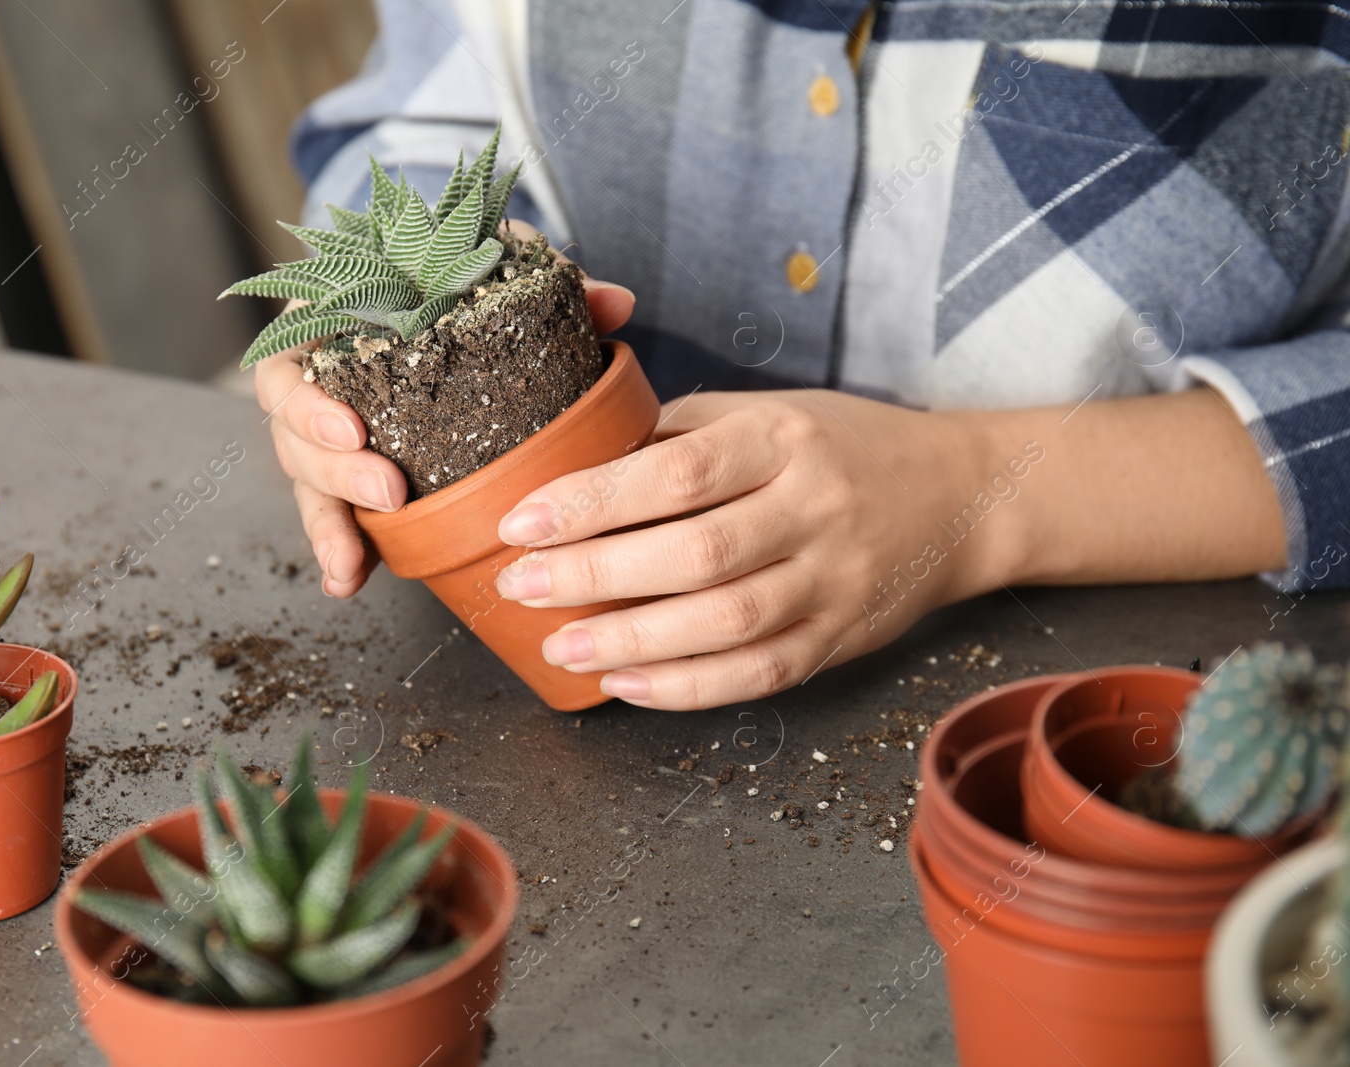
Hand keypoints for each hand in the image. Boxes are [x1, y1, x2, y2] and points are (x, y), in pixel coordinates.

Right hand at [254, 225, 635, 596]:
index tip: (355, 432)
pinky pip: (337, 513)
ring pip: (309, 483)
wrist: (448, 287)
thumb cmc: (455, 271)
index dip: (310, 406)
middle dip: (336, 474)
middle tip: (388, 492)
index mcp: (328, 325)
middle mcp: (319, 382)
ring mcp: (333, 432)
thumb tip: (616, 303)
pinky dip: (341, 550)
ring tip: (351, 564)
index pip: (288, 368)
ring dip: (330, 526)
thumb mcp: (488, 260)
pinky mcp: (355, 472)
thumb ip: (540, 273)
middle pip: (295, 437)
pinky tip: (347, 582)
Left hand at [491, 391, 1007, 709]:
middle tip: (521, 586)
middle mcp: (815, 508)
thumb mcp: (765, 413)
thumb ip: (678, 436)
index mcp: (783, 439)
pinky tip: (626, 684)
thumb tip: (573, 467)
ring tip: (559, 646)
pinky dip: (687, 688)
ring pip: (725, 623)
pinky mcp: (841, 638)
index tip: (522, 521)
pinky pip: (759, 674)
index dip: (593, 501)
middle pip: (695, 552)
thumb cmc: (840, 447)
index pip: (678, 471)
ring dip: (631, 641)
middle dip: (594, 575)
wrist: (959, 497)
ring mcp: (835, 580)